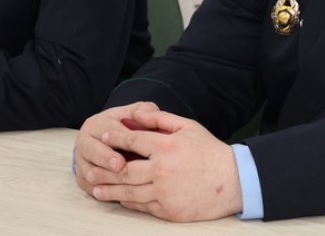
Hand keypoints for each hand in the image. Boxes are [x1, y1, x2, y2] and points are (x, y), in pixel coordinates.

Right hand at [74, 102, 160, 193]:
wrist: (106, 141)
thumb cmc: (125, 127)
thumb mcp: (133, 114)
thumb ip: (143, 111)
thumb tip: (149, 113)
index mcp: (97, 123)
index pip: (106, 129)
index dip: (119, 138)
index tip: (130, 145)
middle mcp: (85, 141)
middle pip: (91, 150)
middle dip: (105, 158)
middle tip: (120, 166)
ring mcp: (81, 160)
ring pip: (88, 170)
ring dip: (103, 178)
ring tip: (119, 184)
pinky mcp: (81, 176)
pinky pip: (88, 186)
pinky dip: (101, 191)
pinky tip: (117, 194)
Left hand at [81, 106, 242, 221]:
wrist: (234, 181)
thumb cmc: (210, 151)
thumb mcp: (188, 126)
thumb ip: (160, 119)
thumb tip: (137, 114)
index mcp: (166, 146)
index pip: (132, 140)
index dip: (115, 137)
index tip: (103, 135)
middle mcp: (162, 170)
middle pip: (123, 170)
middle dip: (104, 169)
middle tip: (90, 168)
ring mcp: (164, 192)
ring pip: (129, 192)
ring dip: (109, 190)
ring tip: (96, 188)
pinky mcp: (169, 210)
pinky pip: (142, 206)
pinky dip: (128, 202)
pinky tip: (119, 199)